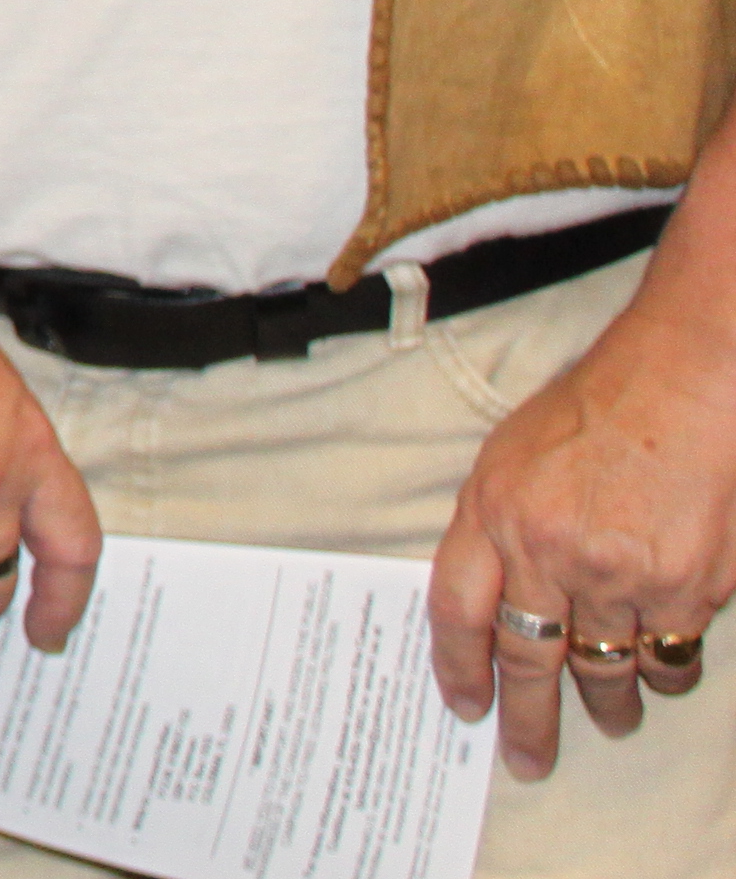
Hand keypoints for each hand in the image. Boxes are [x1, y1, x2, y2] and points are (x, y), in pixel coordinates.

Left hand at [424, 286, 735, 778]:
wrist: (682, 385)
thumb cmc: (595, 411)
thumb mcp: (510, 456)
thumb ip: (494, 526)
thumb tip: (487, 599)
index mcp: (492, 513)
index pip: (458, 612)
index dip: (457, 668)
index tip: (465, 708)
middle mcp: (550, 551)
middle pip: (527, 659)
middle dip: (527, 719)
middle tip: (527, 757)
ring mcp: (620, 575)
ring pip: (605, 667)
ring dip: (607, 704)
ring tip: (611, 722)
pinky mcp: (685, 587)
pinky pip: (669, 655)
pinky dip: (664, 674)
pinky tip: (661, 677)